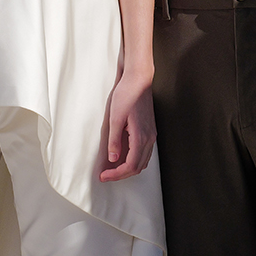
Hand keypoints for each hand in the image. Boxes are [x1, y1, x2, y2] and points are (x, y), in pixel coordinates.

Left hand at [99, 64, 155, 181]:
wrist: (139, 79)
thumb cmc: (127, 95)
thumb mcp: (115, 118)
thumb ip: (114, 141)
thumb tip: (113, 159)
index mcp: (140, 137)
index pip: (130, 166)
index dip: (116, 175)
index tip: (103, 176)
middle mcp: (149, 139)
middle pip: (138, 167)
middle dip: (121, 175)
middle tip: (106, 176)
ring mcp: (151, 134)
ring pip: (143, 161)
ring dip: (129, 168)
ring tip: (113, 169)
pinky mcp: (150, 130)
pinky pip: (145, 153)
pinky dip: (135, 160)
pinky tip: (123, 157)